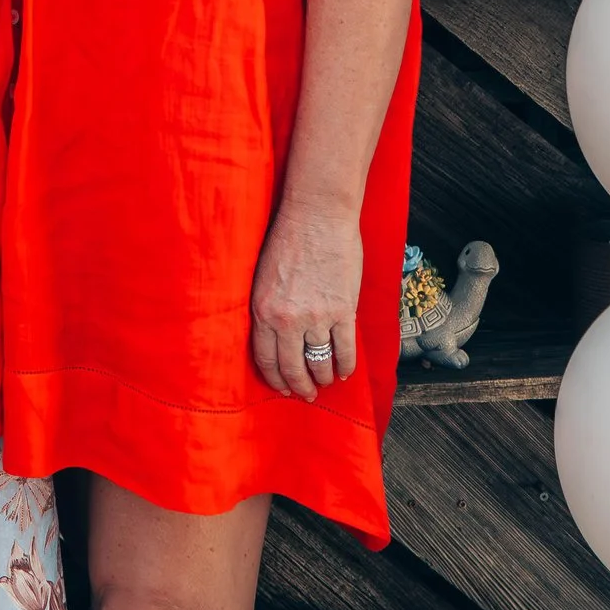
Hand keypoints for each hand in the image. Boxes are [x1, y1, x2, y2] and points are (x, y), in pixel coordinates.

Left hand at [252, 199, 361, 403]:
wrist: (318, 214)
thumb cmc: (288, 237)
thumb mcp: (264, 276)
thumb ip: (268, 307)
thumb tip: (275, 335)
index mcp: (263, 310)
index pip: (266, 359)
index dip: (275, 378)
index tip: (281, 387)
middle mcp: (287, 320)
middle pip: (292, 368)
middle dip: (299, 386)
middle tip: (305, 394)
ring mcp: (317, 317)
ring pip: (319, 362)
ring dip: (323, 378)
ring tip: (325, 382)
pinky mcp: (343, 311)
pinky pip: (345, 349)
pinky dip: (346, 364)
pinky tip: (345, 370)